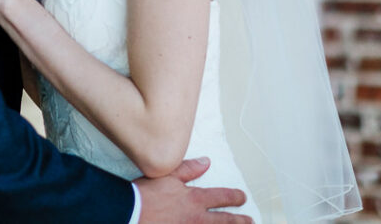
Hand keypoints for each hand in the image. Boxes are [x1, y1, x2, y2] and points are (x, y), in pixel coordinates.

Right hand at [135, 157, 251, 223]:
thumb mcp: (167, 176)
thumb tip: (206, 162)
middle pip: (225, 221)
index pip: (222, 197)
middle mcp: (197, 218)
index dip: (235, 197)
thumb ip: (189, 169)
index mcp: (194, 199)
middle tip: (250, 221)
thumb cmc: (145, 195)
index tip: (242, 198)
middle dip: (239, 221)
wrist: (130, 213)